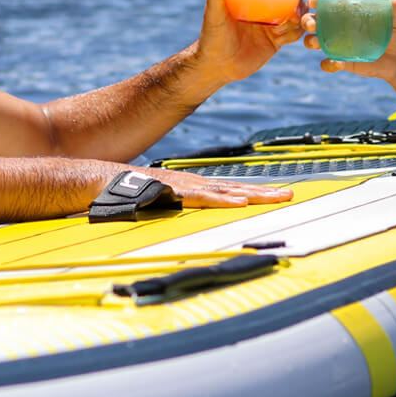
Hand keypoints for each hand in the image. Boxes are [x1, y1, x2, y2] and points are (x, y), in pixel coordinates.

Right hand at [143, 166, 294, 207]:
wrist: (106, 180)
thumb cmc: (133, 193)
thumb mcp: (162, 201)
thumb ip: (177, 207)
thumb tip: (189, 216)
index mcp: (195, 187)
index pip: (232, 190)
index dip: (255, 192)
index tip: (277, 195)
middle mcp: (196, 184)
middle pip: (236, 188)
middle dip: (264, 192)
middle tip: (289, 195)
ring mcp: (187, 187)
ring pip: (226, 192)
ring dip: (253, 194)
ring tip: (276, 197)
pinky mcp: (175, 193)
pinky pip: (202, 198)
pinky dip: (222, 200)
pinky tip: (239, 202)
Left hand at [194, 0, 308, 83]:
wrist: (217, 66)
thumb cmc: (211, 35)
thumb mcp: (214, 10)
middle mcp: (265, 6)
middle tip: (294, 8)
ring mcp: (272, 23)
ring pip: (297, 13)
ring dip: (300, 15)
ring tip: (291, 21)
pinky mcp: (277, 41)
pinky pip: (295, 33)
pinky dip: (295, 32)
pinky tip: (284, 36)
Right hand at [302, 0, 395, 79]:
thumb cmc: (393, 33)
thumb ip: (395, 11)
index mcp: (344, 12)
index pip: (323, 3)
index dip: (314, 0)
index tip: (314, 1)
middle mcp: (335, 27)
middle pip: (311, 21)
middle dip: (307, 21)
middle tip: (313, 24)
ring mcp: (336, 45)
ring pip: (312, 41)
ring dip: (310, 41)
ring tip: (317, 44)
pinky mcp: (341, 62)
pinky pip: (327, 64)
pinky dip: (328, 65)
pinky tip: (338, 64)